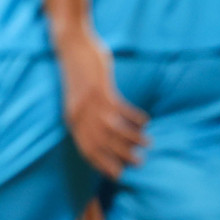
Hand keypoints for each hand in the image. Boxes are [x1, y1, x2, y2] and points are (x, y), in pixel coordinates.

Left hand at [57, 28, 147, 178]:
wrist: (71, 45)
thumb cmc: (78, 72)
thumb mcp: (76, 99)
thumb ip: (86, 116)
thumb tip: (103, 134)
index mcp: (71, 118)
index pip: (86, 149)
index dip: (101, 164)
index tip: (117, 174)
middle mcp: (78, 113)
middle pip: (101, 144)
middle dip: (121, 157)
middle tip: (139, 163)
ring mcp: (89, 102)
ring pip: (113, 130)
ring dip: (132, 139)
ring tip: (147, 143)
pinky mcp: (100, 88)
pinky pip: (121, 110)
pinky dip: (135, 118)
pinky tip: (146, 121)